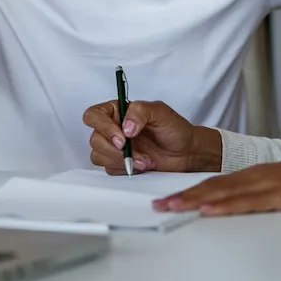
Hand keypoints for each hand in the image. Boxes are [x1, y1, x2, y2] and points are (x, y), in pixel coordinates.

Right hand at [82, 100, 221, 173]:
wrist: (186, 153)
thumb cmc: (175, 129)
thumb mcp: (161, 112)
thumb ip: (140, 112)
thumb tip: (125, 127)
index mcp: (118, 111)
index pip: (94, 115)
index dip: (103, 127)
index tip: (123, 138)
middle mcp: (113, 128)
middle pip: (95, 139)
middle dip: (115, 149)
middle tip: (136, 153)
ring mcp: (115, 147)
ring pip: (99, 156)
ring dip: (122, 160)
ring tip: (145, 160)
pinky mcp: (119, 163)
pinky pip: (109, 169)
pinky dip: (126, 169)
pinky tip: (143, 165)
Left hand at [152, 151, 280, 216]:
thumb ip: (262, 195)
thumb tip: (240, 208)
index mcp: (256, 175)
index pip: (215, 183)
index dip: (189, 191)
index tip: (168, 199)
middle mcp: (256, 176)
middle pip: (212, 187)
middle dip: (183, 196)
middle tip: (157, 205)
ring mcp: (267, 184)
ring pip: (223, 193)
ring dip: (195, 200)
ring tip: (171, 207)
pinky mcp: (280, 195)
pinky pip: (247, 202)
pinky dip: (224, 205)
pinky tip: (208, 209)